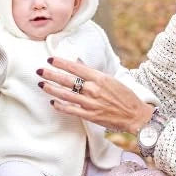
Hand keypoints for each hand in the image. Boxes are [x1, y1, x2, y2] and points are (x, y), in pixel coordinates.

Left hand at [38, 57, 154, 133]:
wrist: (135, 115)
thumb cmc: (124, 96)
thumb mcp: (110, 79)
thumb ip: (92, 72)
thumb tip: (77, 61)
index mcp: (100, 78)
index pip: (76, 67)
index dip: (61, 63)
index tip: (50, 59)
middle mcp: (94, 89)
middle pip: (68, 80)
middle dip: (51, 75)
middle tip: (39, 71)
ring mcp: (91, 103)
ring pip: (66, 95)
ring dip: (51, 89)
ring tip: (41, 84)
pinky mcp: (90, 115)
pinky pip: (71, 110)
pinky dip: (60, 106)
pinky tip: (53, 102)